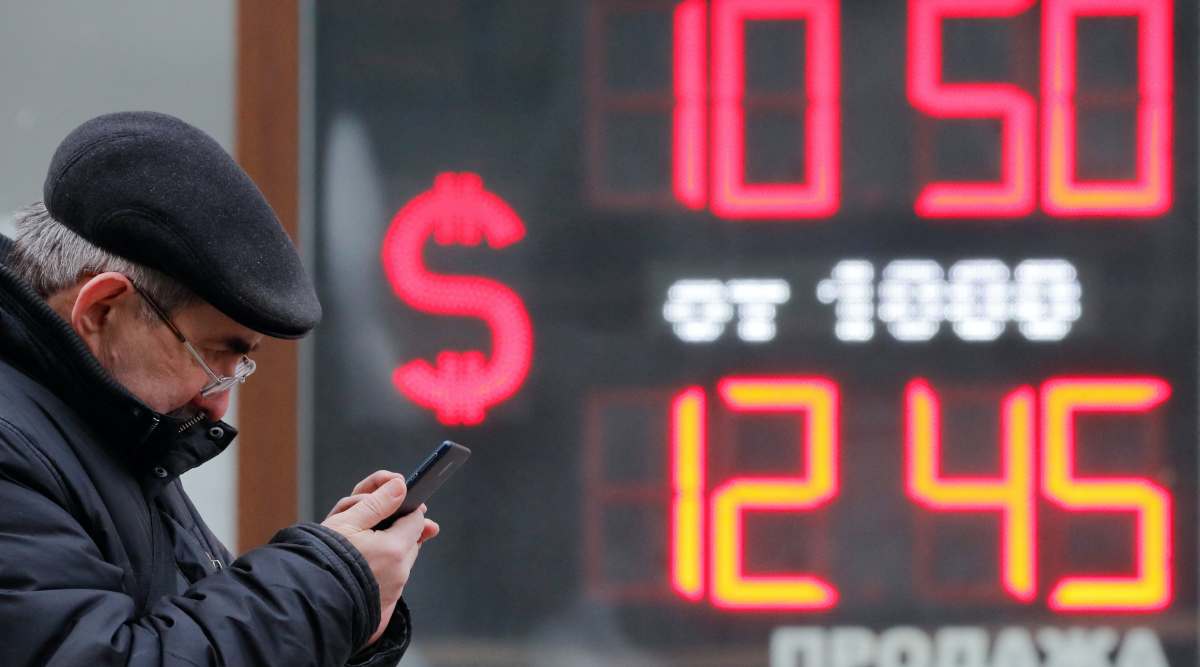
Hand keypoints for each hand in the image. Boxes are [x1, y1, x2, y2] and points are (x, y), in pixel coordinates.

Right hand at [321, 470, 439, 646]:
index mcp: (394, 549)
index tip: (391, 502)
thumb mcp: (346, 521)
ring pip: (398, 561)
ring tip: (351, 546)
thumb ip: (378, 502)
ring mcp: (392, 593)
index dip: (404, 507)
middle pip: (409, 540)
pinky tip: (353, 567)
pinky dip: (376, 571)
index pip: (417, 520)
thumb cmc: (320, 560)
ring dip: (383, 549)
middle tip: (361, 522)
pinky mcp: (384, 608)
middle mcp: (399, 573)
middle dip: (392, 528)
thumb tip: (400, 486)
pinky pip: (388, 582)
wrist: (302, 601)